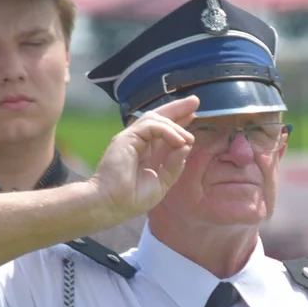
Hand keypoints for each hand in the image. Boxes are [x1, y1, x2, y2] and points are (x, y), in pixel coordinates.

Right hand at [89, 96, 198, 224]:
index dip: (178, 122)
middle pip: (158, 118)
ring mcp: (131, 138)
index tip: (194, 116)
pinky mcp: (126, 138)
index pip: (163, 131)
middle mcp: (138, 142)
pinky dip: (167, 131)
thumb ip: (174, 164)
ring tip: (189, 138)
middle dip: (177, 109)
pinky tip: (178, 141)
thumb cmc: (132, 198)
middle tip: (195, 101)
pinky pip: (151, 126)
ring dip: (175, 125)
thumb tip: (186, 145)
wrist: (112, 205)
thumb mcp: (162, 181)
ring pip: (155, 118)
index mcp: (146, 152)